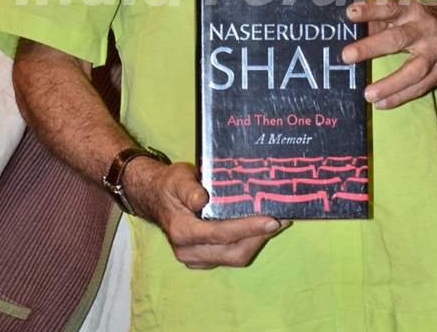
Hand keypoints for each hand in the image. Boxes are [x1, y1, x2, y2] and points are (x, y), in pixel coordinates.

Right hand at [123, 158, 288, 267]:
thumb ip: (189, 188)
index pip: (221, 234)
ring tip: (276, 222)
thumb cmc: (170, 185)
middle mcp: (188, 251)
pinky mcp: (203, 259)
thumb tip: (202, 200)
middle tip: (282, 219)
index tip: (271, 219)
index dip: (248, 228)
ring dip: (256, 241)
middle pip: (232, 252)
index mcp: (182, 231)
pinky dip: (247, 243)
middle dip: (259, 237)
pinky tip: (259, 228)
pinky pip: (229, 256)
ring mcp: (195, 259)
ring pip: (233, 257)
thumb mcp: (178, 177)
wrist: (155, 197)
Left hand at [342, 0, 436, 108]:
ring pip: (413, 70)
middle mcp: (424, 30)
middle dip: (371, 47)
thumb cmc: (418, 19)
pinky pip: (419, 87)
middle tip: (347, 56)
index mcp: (411, 9)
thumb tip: (348, 29)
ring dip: (389, 84)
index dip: (370, 10)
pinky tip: (381, 103)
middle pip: (398, 39)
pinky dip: (399, 97)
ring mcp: (434, 53)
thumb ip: (378, 20)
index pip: (389, 7)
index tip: (349, 13)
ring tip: (368, 94)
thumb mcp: (402, 11)